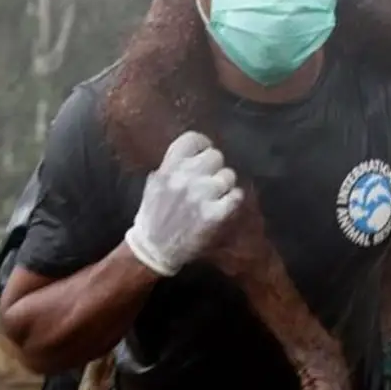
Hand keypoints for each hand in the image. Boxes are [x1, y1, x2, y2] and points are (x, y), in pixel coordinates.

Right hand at [125, 131, 243, 276]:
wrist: (154, 250)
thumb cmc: (154, 215)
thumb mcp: (156, 184)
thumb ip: (172, 166)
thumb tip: (194, 152)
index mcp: (168, 168)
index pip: (192, 140)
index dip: (203, 145)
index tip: (204, 153)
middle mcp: (184, 178)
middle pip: (215, 156)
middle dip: (215, 168)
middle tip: (210, 181)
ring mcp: (200, 196)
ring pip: (228, 175)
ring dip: (225, 186)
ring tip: (216, 196)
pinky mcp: (214, 215)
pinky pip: (236, 196)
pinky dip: (233, 200)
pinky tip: (225, 206)